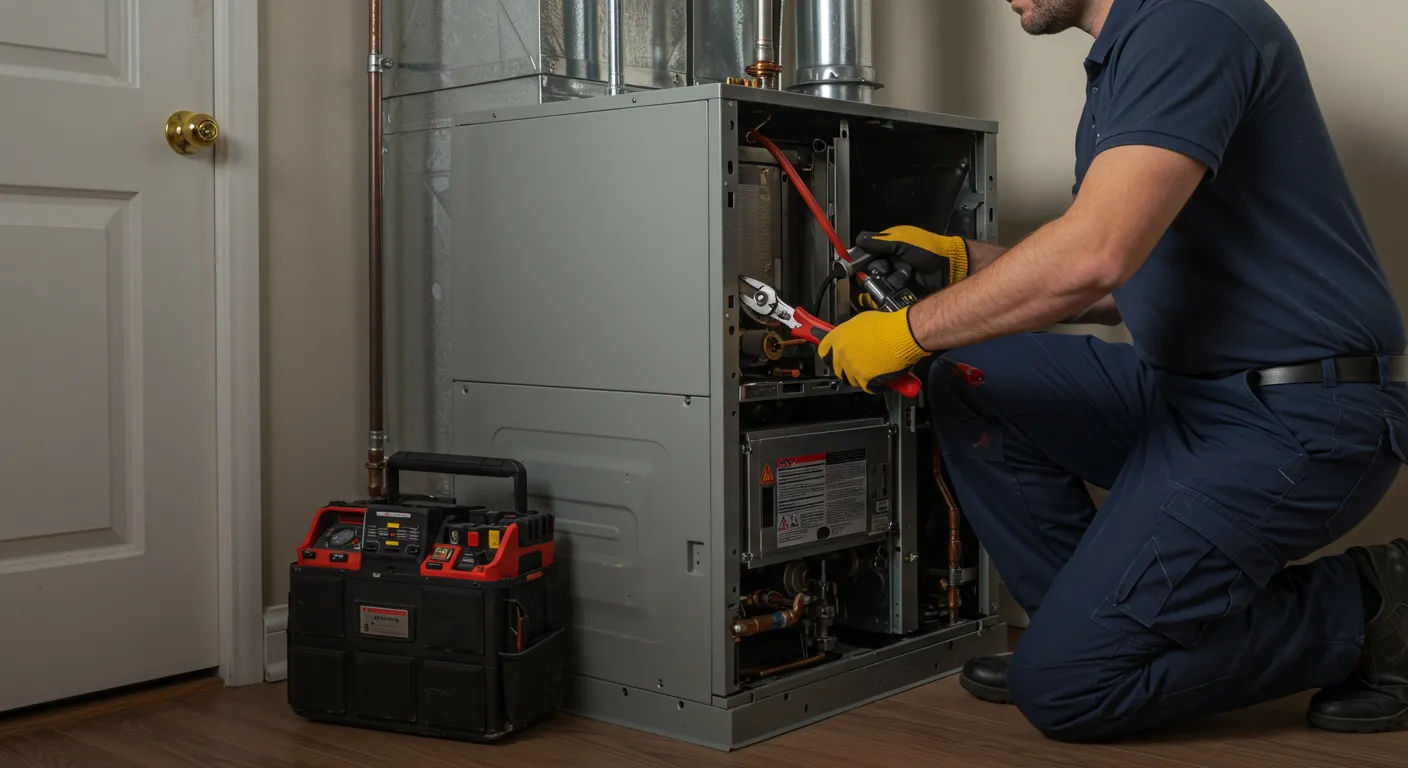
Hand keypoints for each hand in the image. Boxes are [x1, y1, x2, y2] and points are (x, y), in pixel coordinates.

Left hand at [817, 306, 930, 392]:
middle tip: (857, 364)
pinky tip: (880, 380)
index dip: (830, 354)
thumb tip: (854, 336)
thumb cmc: (885, 325)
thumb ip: (852, 332)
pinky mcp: (864, 379)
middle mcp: (841, 354)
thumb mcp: (862, 321)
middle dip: (845, 368)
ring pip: (850, 379)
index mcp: (838, 337)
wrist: (900, 335)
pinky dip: (873, 385)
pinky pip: (866, 387)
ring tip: (871, 371)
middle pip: (837, 367)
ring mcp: (852, 368)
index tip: (833, 356)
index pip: (824, 350)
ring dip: (859, 377)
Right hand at [855, 226, 969, 294]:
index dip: (864, 259)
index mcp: (892, 246)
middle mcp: (894, 261)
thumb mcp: (902, 242)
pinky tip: (905, 286)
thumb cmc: (929, 249)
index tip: (858, 264)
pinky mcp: (906, 290)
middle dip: (879, 271)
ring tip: (904, 276)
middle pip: (875, 270)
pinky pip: (893, 293)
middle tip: (886, 270)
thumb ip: (879, 242)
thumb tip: (859, 240)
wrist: (951, 266)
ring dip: (891, 280)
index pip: (870, 253)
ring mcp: (900, 276)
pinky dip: (897, 291)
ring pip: (883, 283)